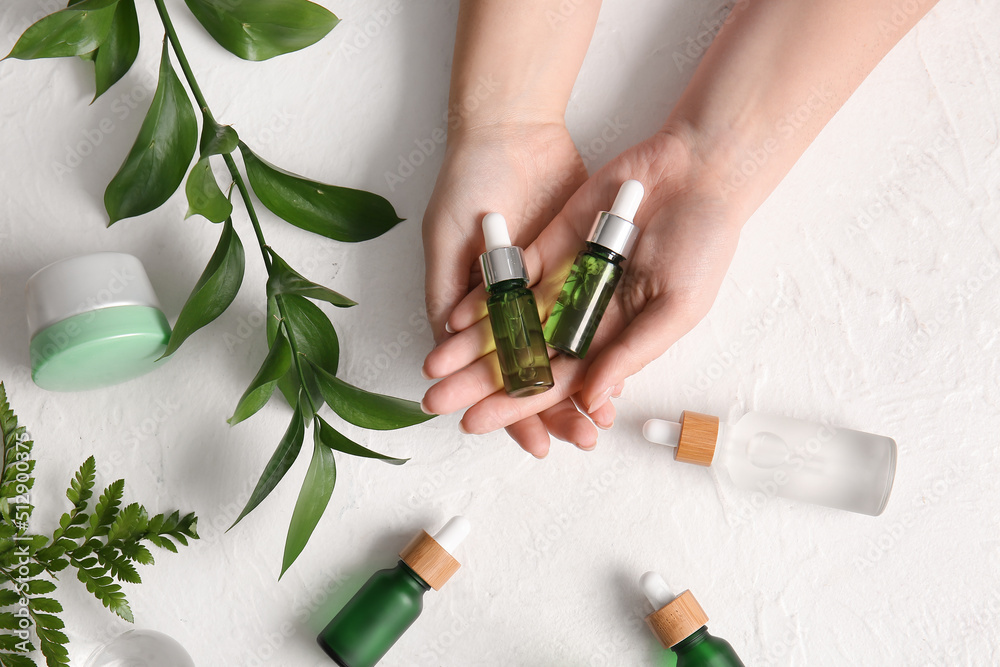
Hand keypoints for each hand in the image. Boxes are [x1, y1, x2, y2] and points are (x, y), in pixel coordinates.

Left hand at [422, 127, 744, 455]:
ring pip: (508, 323)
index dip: (517, 404)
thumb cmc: (702, 244)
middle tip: (438, 401)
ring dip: (471, 346)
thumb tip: (590, 397)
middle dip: (481, 382)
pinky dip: (482, 299)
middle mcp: (581, 318)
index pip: (556, 382)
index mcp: (613, 341)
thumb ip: (630, 351)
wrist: (695, 173)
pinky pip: (508, 279)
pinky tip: (454, 319)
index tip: (478, 422)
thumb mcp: (676, 307)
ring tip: (434, 369)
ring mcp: (562, 283)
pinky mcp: (548, 248)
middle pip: (522, 357)